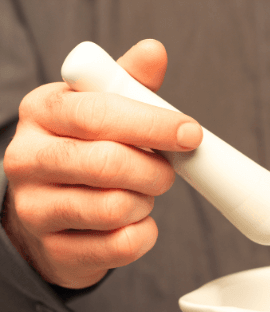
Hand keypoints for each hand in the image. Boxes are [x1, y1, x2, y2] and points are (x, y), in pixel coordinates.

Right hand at [2, 39, 202, 288]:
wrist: (51, 214)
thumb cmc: (84, 154)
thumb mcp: (97, 113)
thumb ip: (127, 85)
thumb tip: (154, 51)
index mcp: (41, 114)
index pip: (99, 115)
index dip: (152, 125)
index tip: (191, 133)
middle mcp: (27, 160)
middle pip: (109, 165)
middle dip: (155, 171)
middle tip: (166, 172)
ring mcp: (35, 210)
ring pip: (116, 208)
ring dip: (146, 203)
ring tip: (140, 196)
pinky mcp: (56, 251)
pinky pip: (121, 245)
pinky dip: (143, 234)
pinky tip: (134, 222)